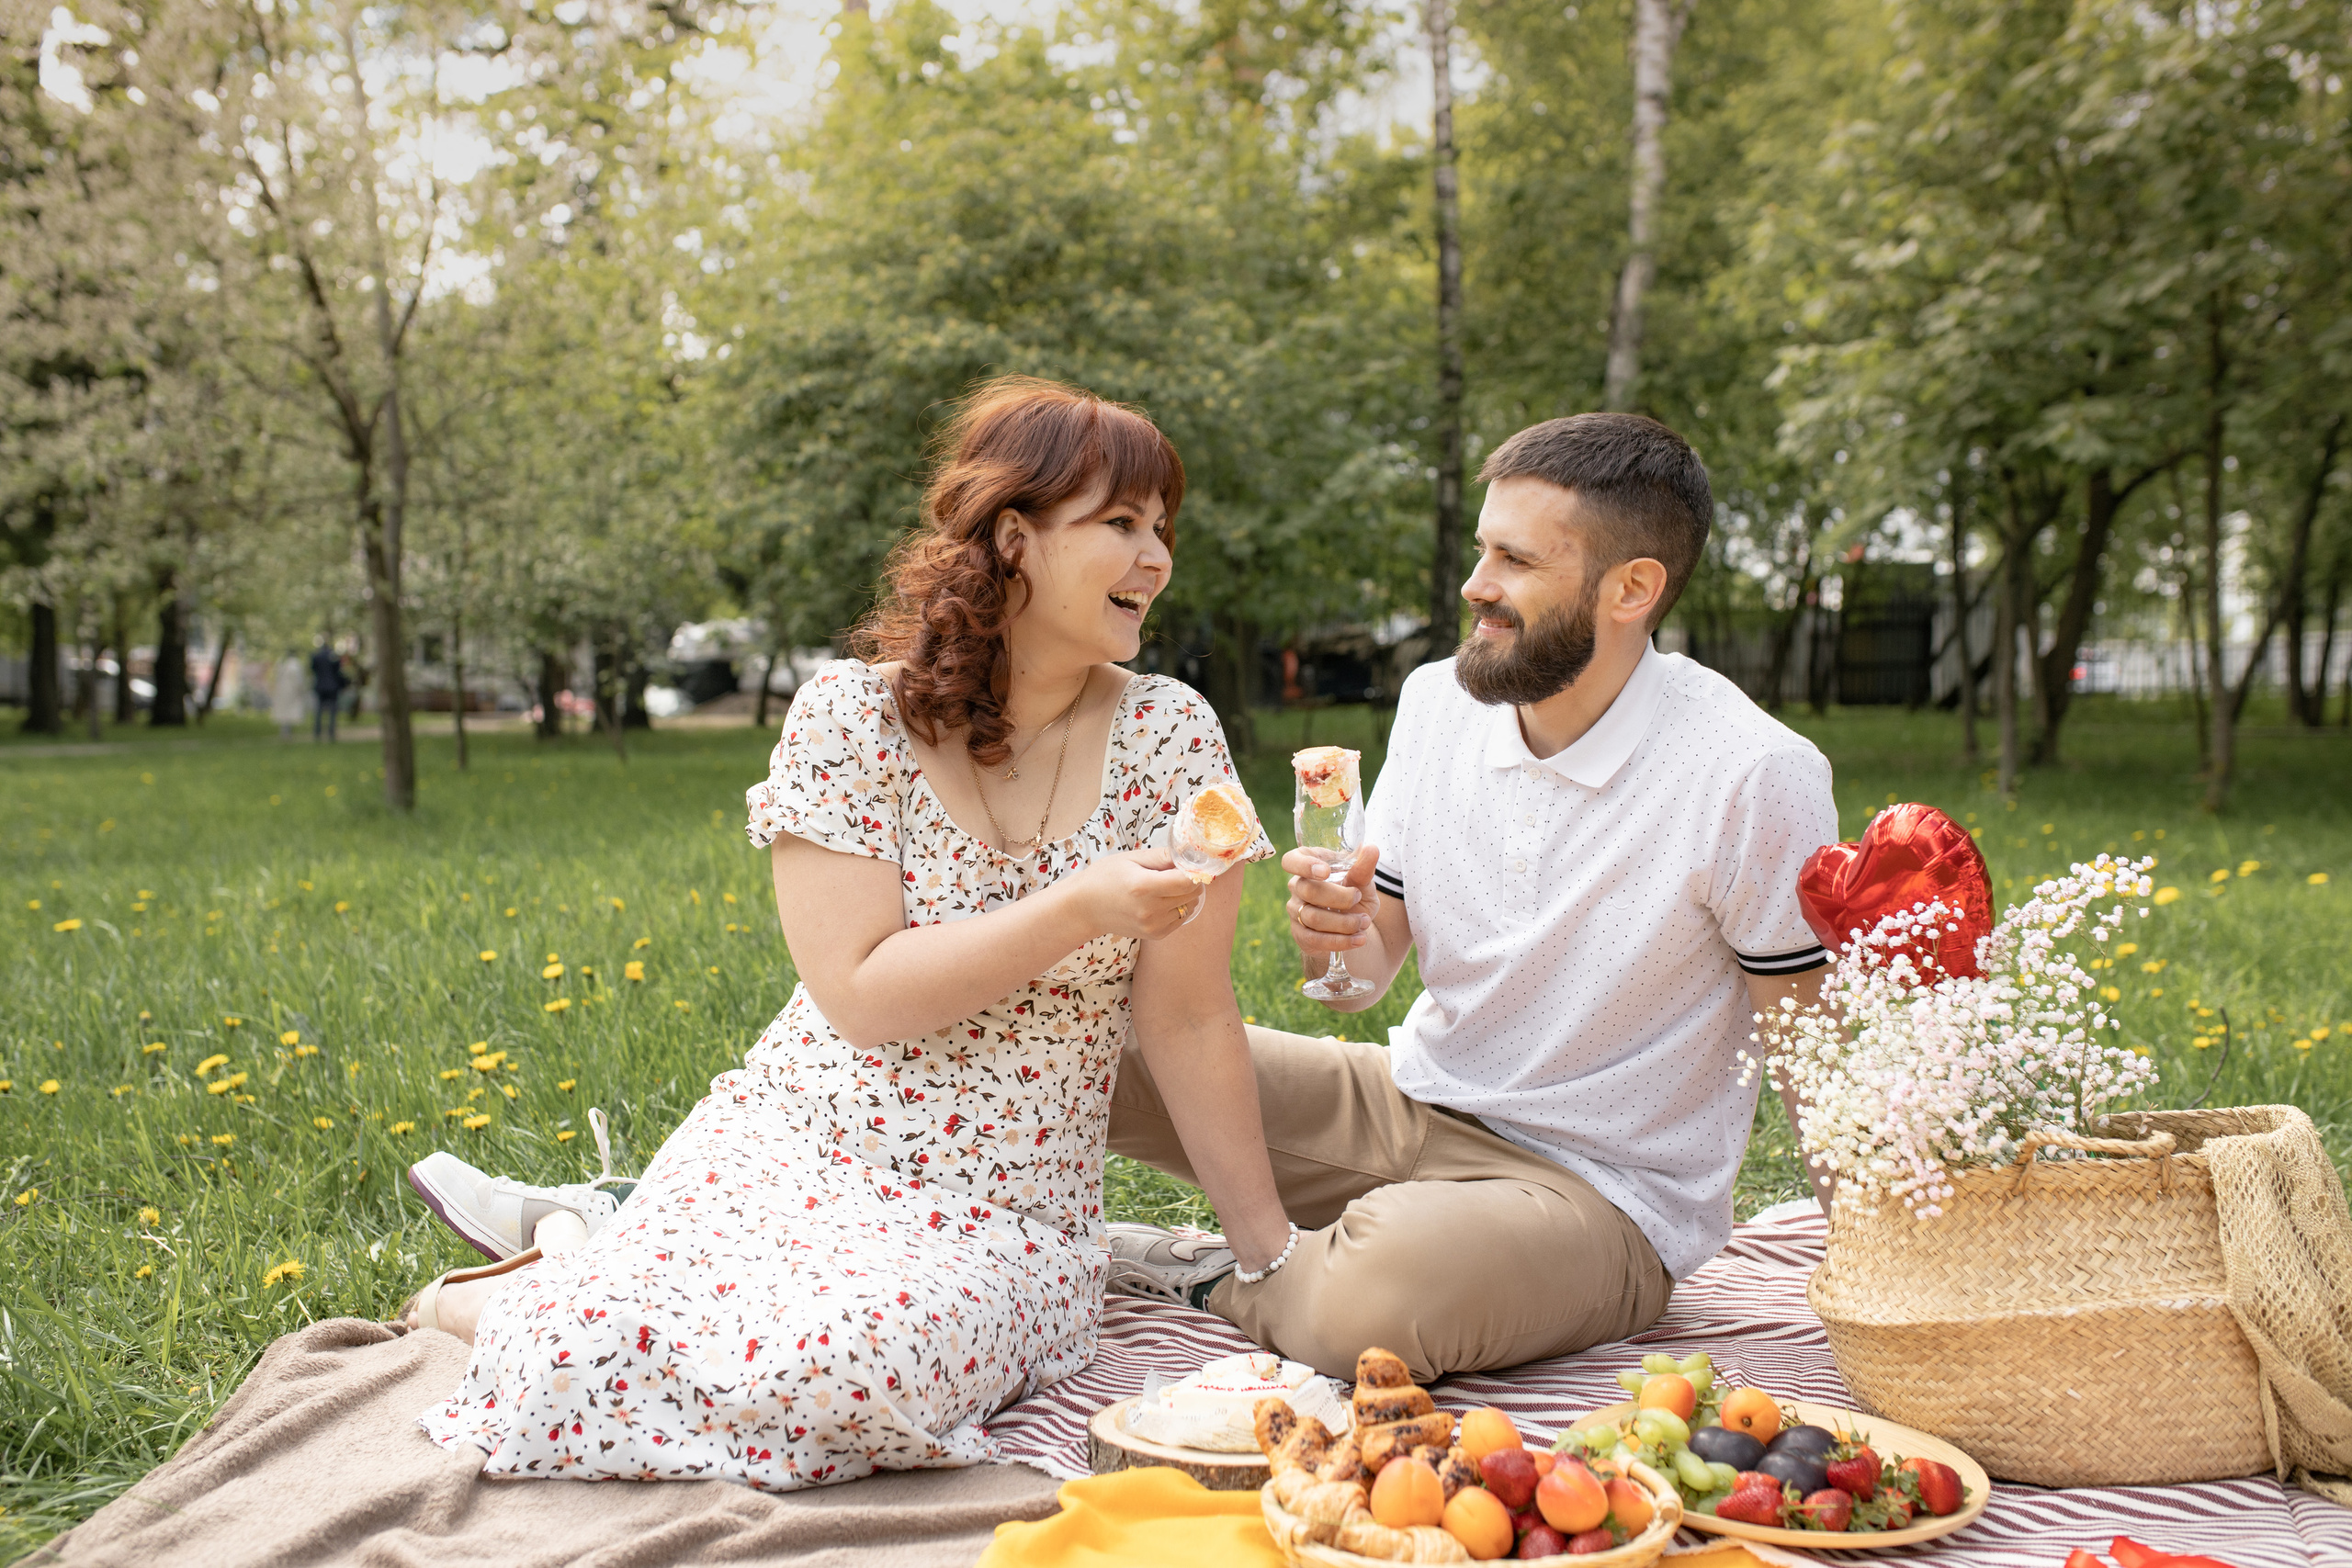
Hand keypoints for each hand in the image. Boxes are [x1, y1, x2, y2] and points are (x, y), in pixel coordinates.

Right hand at [1070, 848, 1205, 941]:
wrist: (1084, 908)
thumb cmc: (1104, 878)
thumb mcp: (1130, 858)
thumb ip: (1161, 856)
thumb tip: (1188, 853)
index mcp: (1144, 887)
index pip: (1187, 881)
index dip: (1194, 870)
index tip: (1191, 863)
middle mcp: (1150, 910)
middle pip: (1192, 894)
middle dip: (1190, 881)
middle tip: (1175, 872)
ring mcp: (1153, 926)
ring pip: (1190, 907)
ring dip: (1185, 895)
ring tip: (1165, 886)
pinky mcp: (1155, 935)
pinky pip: (1181, 919)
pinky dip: (1178, 907)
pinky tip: (1161, 900)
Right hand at [1284, 843, 1380, 952]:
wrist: (1354, 926)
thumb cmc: (1354, 894)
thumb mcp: (1363, 881)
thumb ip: (1364, 868)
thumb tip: (1372, 849)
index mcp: (1308, 865)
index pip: (1291, 860)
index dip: (1304, 865)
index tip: (1326, 871)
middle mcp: (1297, 886)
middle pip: (1308, 890)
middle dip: (1339, 897)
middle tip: (1358, 897)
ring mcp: (1296, 911)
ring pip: (1313, 918)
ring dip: (1344, 922)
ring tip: (1364, 922)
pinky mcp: (1301, 934)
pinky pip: (1316, 939)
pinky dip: (1341, 941)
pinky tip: (1359, 939)